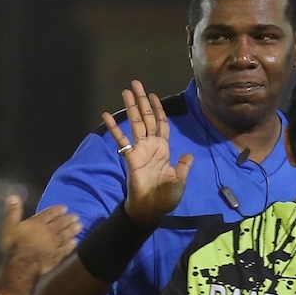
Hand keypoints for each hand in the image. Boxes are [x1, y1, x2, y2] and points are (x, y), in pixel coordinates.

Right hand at [0, 196, 81, 281]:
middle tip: (77, 216)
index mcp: (37, 223)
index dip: (57, 210)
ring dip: (72, 230)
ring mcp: (54, 244)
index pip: (49, 214)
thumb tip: (14, 196)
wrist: (23, 264)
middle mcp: (48, 232)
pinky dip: (71, 245)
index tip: (65, 208)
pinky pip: (65, 249)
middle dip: (68, 219)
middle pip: (60, 224)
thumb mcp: (10, 226)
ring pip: (65, 235)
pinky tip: (76, 242)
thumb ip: (13, 212)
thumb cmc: (14, 244)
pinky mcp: (56, 256)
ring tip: (80, 226)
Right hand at [106, 81, 193, 223]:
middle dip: (142, 101)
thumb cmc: (165, 198)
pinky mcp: (131, 157)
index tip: (153, 96)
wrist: (151, 210)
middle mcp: (151, 146)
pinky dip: (114, 128)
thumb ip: (183, 166)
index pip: (161, 124)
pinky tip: (106, 114)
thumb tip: (188, 155)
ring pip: (135, 123)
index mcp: (163, 150)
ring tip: (126, 91)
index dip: (158, 110)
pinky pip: (121, 140)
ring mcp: (140, 150)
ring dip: (131, 107)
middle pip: (146, 118)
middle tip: (136, 83)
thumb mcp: (180, 181)